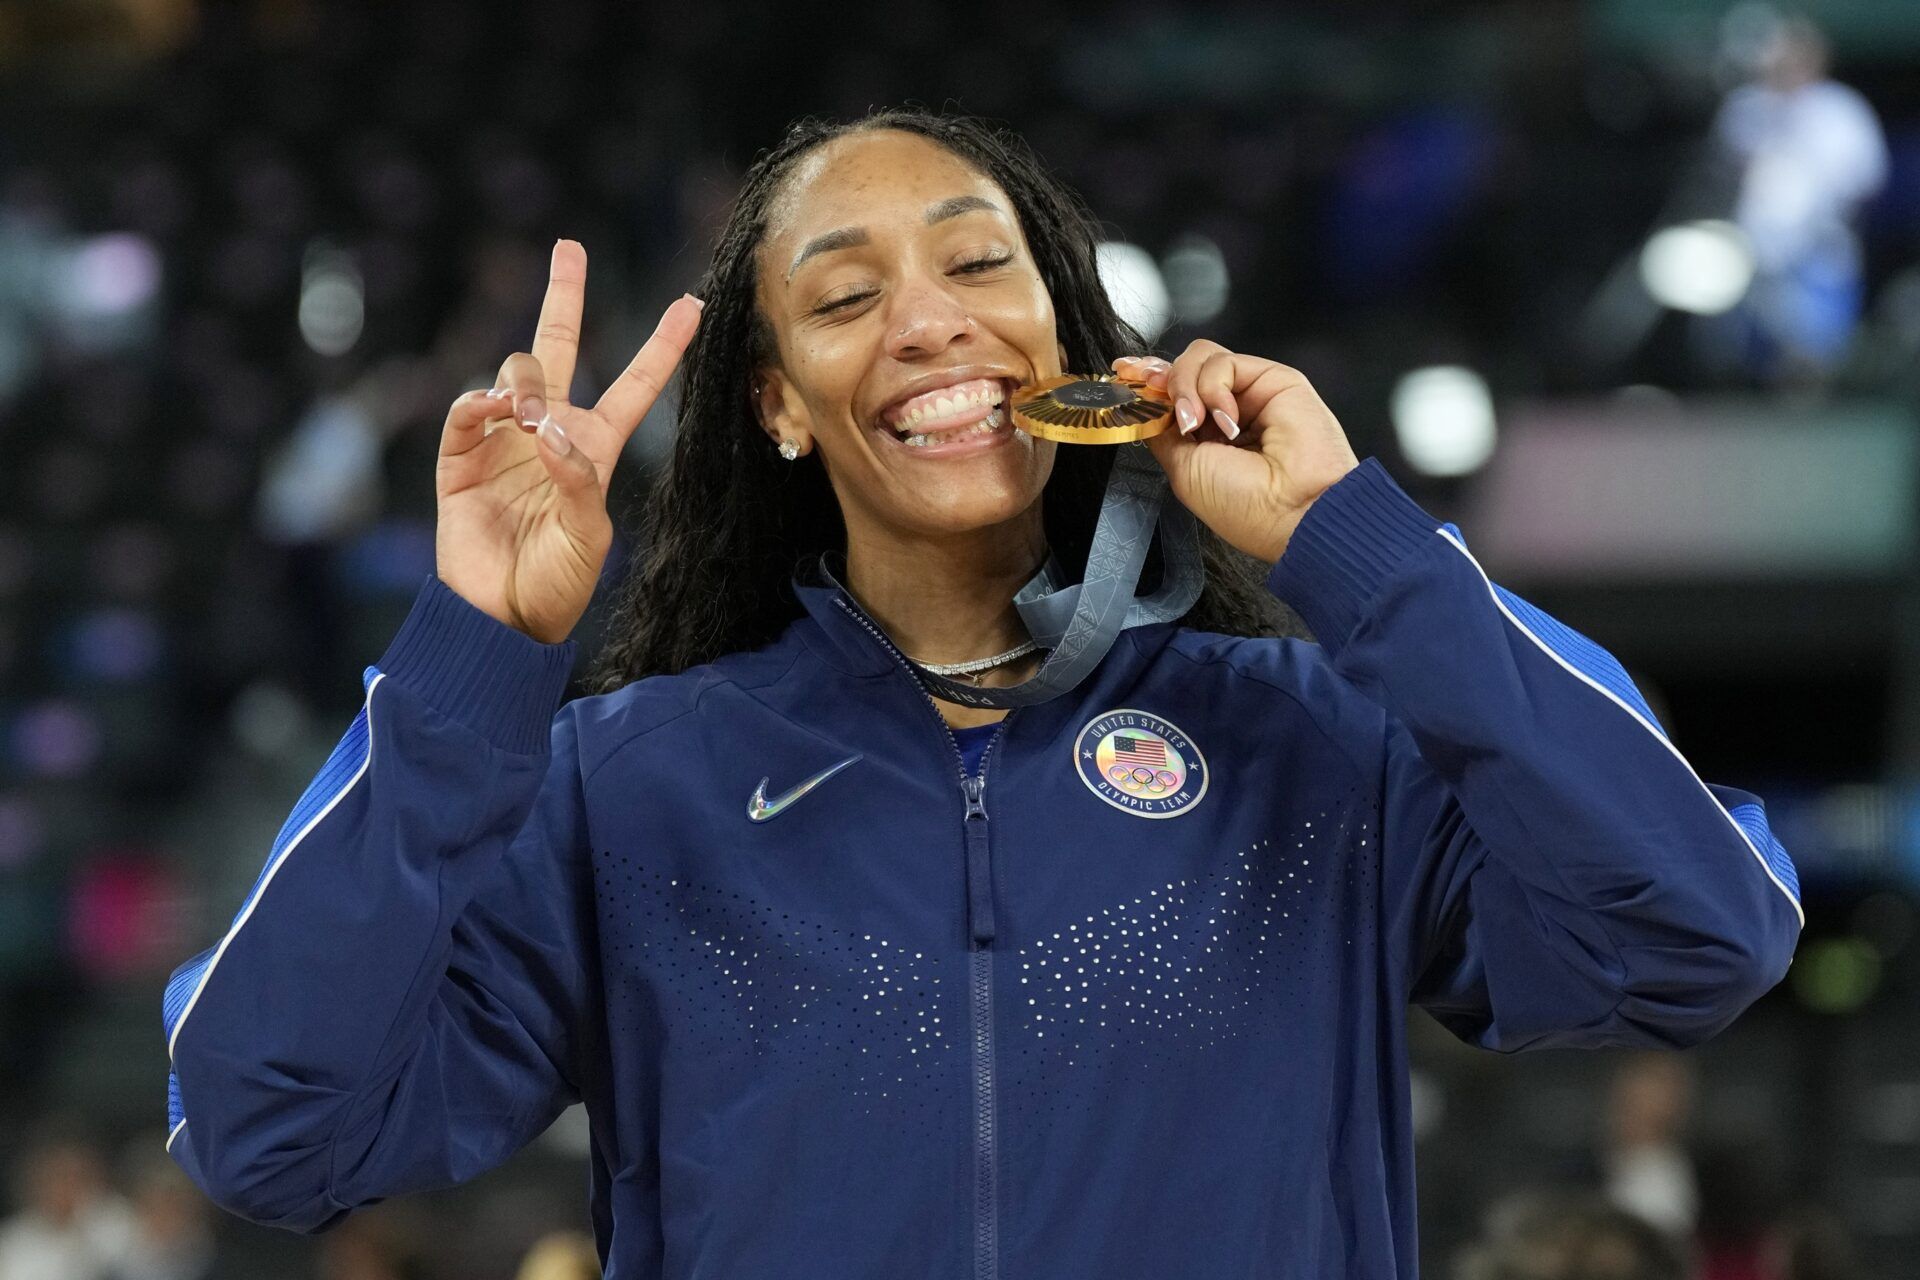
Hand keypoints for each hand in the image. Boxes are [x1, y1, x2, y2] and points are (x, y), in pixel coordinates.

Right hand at [435, 240, 702, 643]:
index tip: (690, 303)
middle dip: (563, 296)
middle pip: (561, 349)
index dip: (662, 346)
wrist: (500, 618)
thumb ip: (577, 480)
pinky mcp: (462, 457)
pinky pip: (469, 409)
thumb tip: (547, 430)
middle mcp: (551, 433)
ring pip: (517, 374)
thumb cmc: (557, 585)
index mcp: (595, 449)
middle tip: (569, 246)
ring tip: (527, 415)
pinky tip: (495, 412)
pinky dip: (481, 403)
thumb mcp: (588, 536)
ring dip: (525, 382)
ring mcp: (504, 440)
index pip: (634, 386)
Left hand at [1112, 343, 1358, 563]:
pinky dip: (1213, 388)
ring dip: (1185, 386)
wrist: (1293, 510)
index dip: (1146, 380)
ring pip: (1200, 359)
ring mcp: (1250, 394)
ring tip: (1194, 422)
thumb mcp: (1183, 469)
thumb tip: (1142, 401)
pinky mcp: (1273, 378)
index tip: (1123, 373)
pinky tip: (1227, 420)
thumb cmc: (1244, 505)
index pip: (1171, 395)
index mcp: (1206, 438)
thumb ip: (1162, 431)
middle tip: (1151, 391)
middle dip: (1159, 378)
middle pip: (1182, 370)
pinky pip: (1224, 363)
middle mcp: (1228, 413)